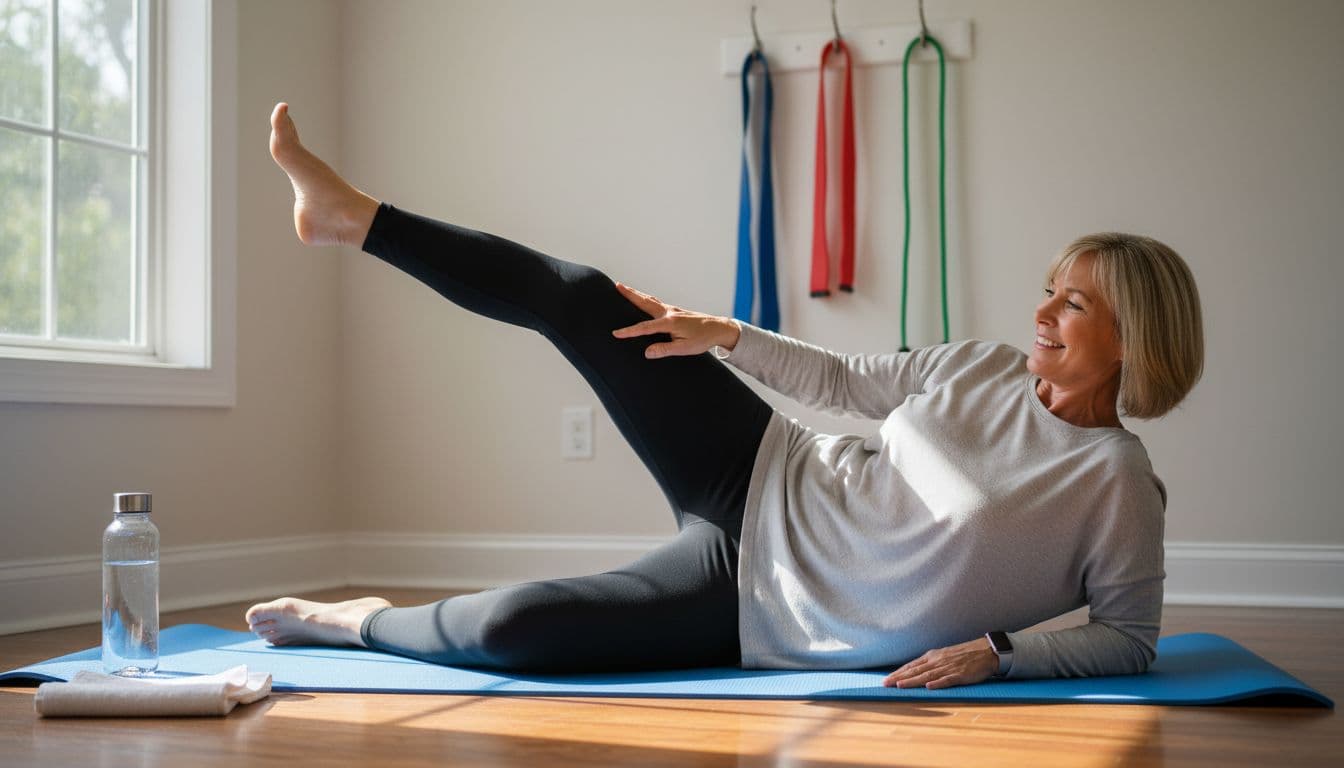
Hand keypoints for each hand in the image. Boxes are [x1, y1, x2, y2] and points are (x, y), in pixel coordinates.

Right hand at [611, 282, 740, 358]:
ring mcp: (672, 310)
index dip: (629, 331)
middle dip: (630, 294)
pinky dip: (647, 299)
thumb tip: (647, 352)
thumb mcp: (684, 348)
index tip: (616, 333)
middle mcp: (669, 312)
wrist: (718, 328)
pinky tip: (644, 300)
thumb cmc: (702, 339)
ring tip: (624, 288)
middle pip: (645, 302)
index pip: (644, 328)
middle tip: (617, 285)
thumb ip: (665, 349)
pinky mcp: (675, 311)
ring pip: (650, 300)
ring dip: (637, 294)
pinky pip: (657, 303)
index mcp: (669, 322)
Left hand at [883, 636, 999, 688]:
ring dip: (913, 681)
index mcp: (932, 657)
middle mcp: (937, 661)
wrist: (985, 652)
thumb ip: (929, 664)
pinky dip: (938, 683)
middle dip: (899, 677)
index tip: (885, 679)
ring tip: (900, 685)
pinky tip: (929, 686)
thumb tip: (914, 671)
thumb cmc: (963, 655)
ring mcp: (948, 668)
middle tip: (885, 684)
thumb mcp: (943, 656)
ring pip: (927, 675)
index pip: (911, 666)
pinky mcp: (960, 674)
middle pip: (915, 671)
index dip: (898, 673)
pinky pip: (948, 679)